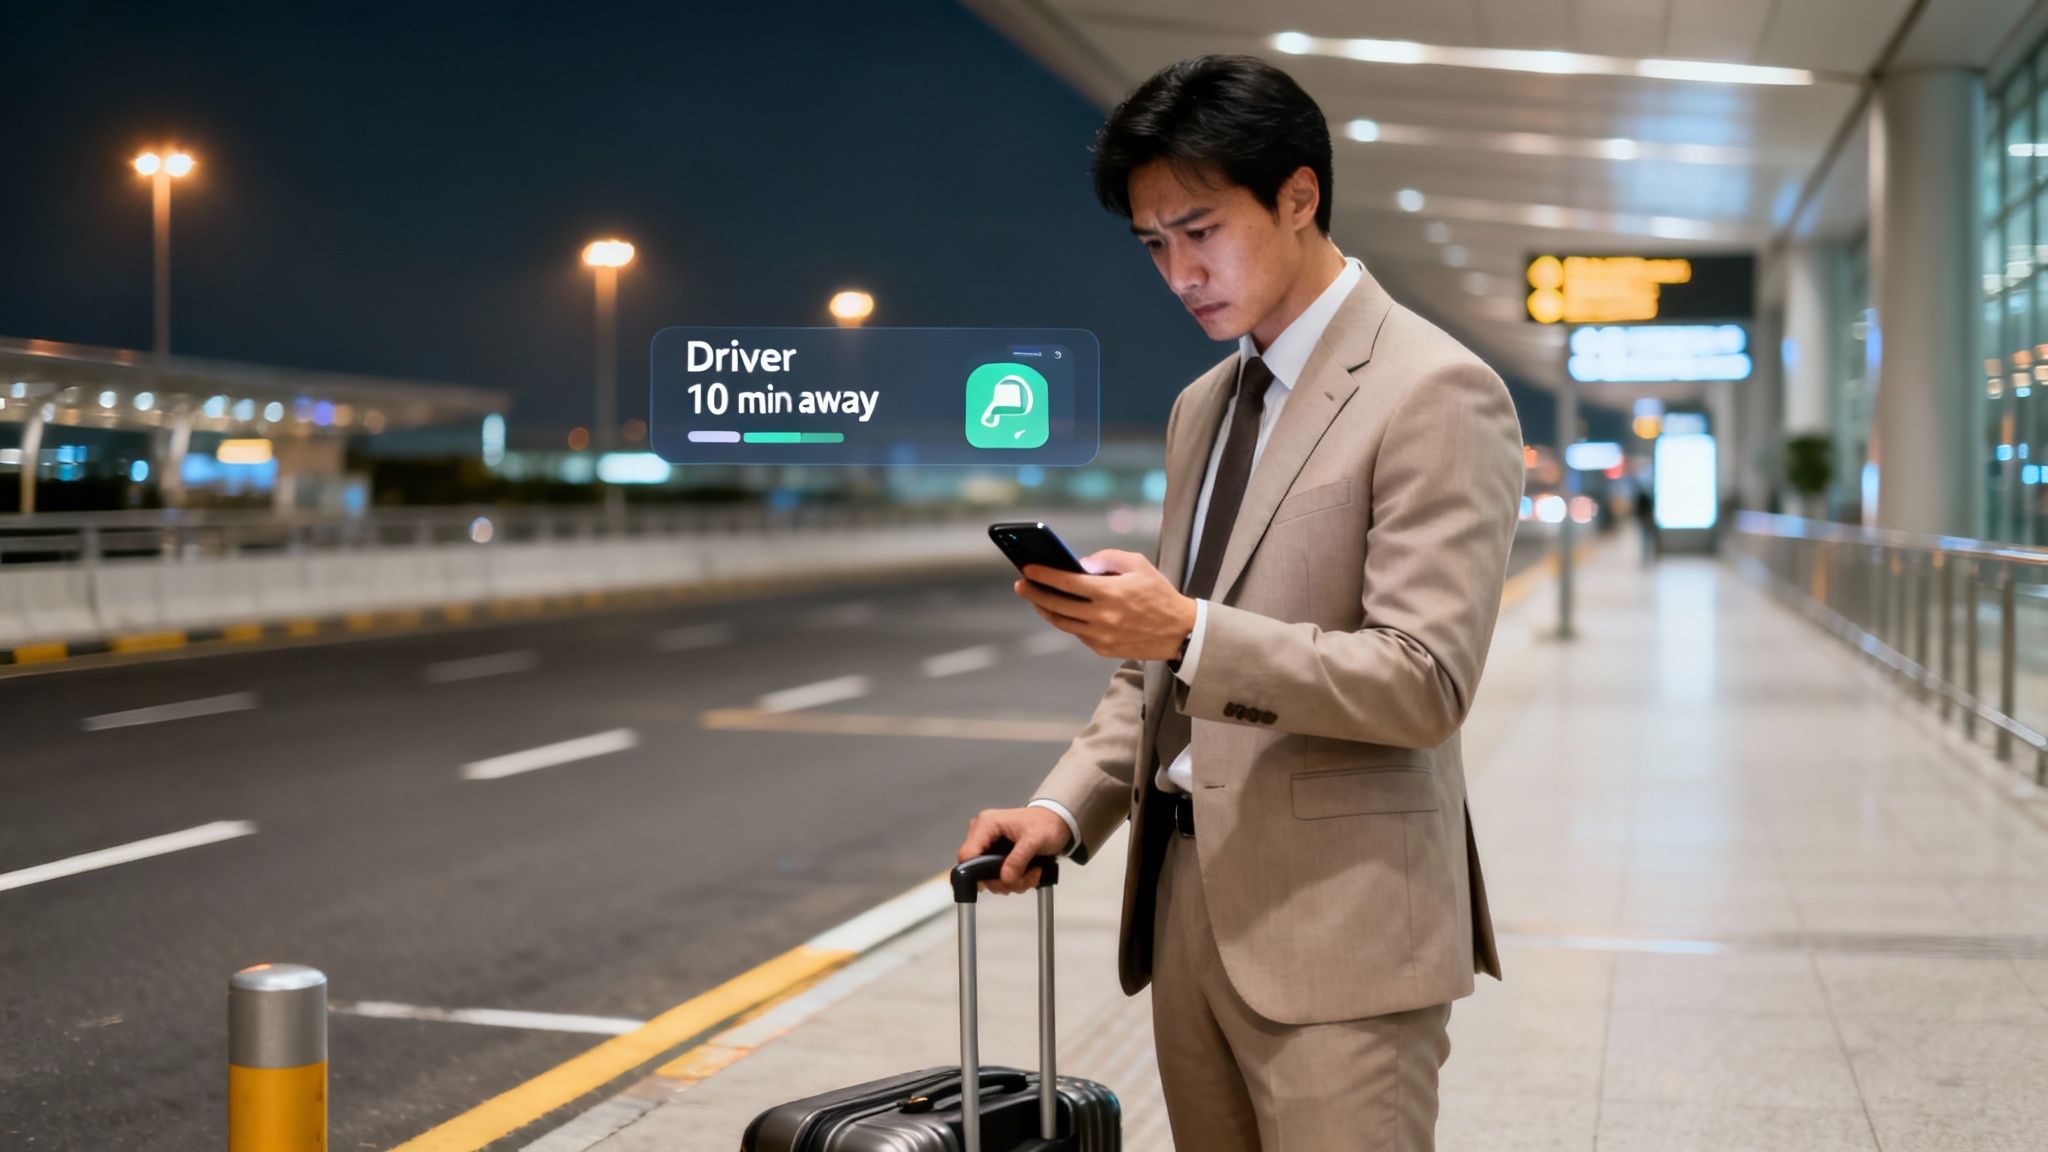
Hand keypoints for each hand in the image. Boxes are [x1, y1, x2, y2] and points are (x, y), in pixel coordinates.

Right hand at [959, 805, 1072, 894]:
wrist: (1057, 822)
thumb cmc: (1046, 823)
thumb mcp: (1035, 840)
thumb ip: (1019, 858)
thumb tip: (1005, 876)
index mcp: (987, 824)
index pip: (968, 854)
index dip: (978, 872)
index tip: (998, 880)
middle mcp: (984, 834)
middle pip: (978, 871)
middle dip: (1004, 881)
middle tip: (1024, 878)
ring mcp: (989, 846)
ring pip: (989, 878)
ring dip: (1012, 882)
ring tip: (1031, 874)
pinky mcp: (996, 855)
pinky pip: (997, 876)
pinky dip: (1014, 880)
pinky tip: (1027, 874)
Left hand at [1015, 549, 1196, 660]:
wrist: (1179, 631)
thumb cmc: (1158, 593)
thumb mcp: (1138, 564)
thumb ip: (1106, 558)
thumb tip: (1079, 563)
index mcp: (1111, 593)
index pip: (1067, 582)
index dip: (1043, 575)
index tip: (1027, 569)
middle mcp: (1103, 617)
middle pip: (1057, 605)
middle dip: (1034, 593)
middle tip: (1021, 585)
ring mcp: (1102, 636)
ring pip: (1062, 622)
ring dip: (1045, 609)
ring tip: (1035, 598)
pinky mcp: (1103, 649)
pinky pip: (1076, 633)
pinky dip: (1065, 621)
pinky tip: (1059, 610)